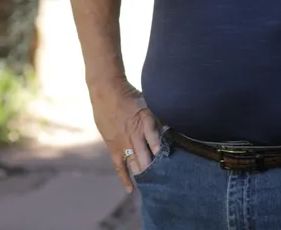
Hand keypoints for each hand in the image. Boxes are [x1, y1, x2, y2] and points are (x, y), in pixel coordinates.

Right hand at [88, 78, 161, 192]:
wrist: (107, 91)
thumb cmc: (130, 96)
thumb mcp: (148, 104)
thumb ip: (159, 118)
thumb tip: (173, 127)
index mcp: (145, 120)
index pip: (155, 138)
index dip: (161, 149)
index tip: (168, 158)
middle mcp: (134, 134)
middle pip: (145, 155)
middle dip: (155, 167)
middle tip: (165, 178)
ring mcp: (123, 142)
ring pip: (134, 162)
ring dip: (144, 173)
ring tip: (153, 184)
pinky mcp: (113, 147)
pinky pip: (119, 166)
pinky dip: (125, 178)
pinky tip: (131, 190)